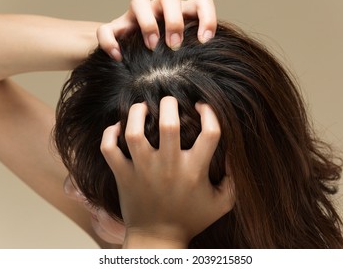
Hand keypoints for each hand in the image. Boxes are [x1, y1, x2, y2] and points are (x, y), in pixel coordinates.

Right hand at [97, 0, 216, 60]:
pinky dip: (111, 40)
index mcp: (182, 16)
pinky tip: (118, 57)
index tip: (204, 41)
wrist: (132, 62)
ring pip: (139, 1)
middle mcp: (159, 11)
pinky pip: (107, 27)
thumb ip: (194, 60)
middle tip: (175, 45)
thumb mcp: (183, 60)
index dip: (207, 18)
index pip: (201, 4)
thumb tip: (209, 79)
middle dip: (174, 20)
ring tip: (151, 46)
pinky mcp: (115, 28)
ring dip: (147, 23)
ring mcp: (136, 17)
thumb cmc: (166, 63)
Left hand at [100, 96, 233, 247]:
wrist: (157, 240)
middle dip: (170, 104)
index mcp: (195, 170)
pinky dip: (110, 134)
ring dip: (137, 113)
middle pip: (169, 123)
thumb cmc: (190, 219)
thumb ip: (233, 180)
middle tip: (169, 101)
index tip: (201, 107)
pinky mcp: (123, 175)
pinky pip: (109, 148)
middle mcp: (169, 166)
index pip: (210, 132)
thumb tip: (233, 153)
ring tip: (143, 108)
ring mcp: (143, 170)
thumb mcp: (221, 203)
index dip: (210, 113)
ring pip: (134, 132)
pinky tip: (118, 128)